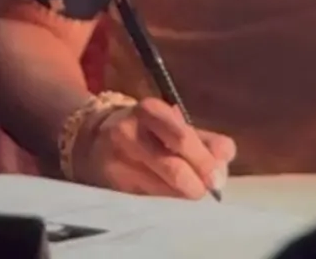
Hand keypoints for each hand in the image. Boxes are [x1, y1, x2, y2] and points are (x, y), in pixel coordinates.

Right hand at [71, 98, 236, 198]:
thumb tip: (225, 159)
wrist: (91, 140)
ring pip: (162, 190)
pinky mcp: (110, 187)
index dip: (207, 161)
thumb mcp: (172, 125)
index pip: (184, 137)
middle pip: (174, 167)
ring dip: (183, 196)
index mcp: (150, 111)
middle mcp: (129, 133)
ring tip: (189, 193)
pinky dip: (165, 204)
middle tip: (207, 191)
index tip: (219, 177)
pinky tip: (169, 200)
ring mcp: (116, 162)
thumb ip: (205, 141)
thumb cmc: (145, 133)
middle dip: (198, 183)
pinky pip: (148, 201)